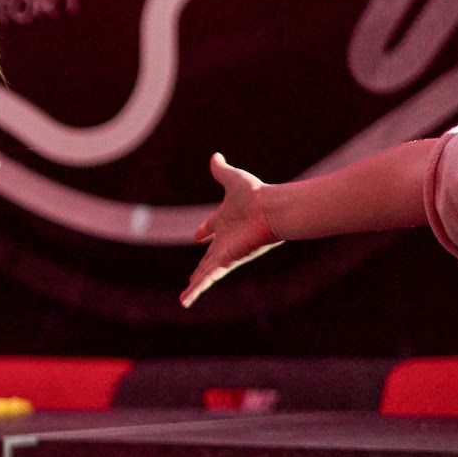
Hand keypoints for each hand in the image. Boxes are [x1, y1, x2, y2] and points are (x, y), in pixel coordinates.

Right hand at [183, 154, 280, 305]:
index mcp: (225, 220)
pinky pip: (208, 278)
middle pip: (208, 257)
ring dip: (195, 285)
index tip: (197, 235)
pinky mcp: (226, 261)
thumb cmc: (255, 195)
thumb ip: (221, 170)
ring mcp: (226, 253)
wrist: (271, 209)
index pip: (211, 227)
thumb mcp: (232, 179)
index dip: (204, 230)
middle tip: (193, 278)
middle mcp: (226, 239)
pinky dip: (197, 289)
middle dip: (200, 268)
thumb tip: (215, 156)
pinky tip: (187, 300)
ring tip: (186, 298)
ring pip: (206, 272)